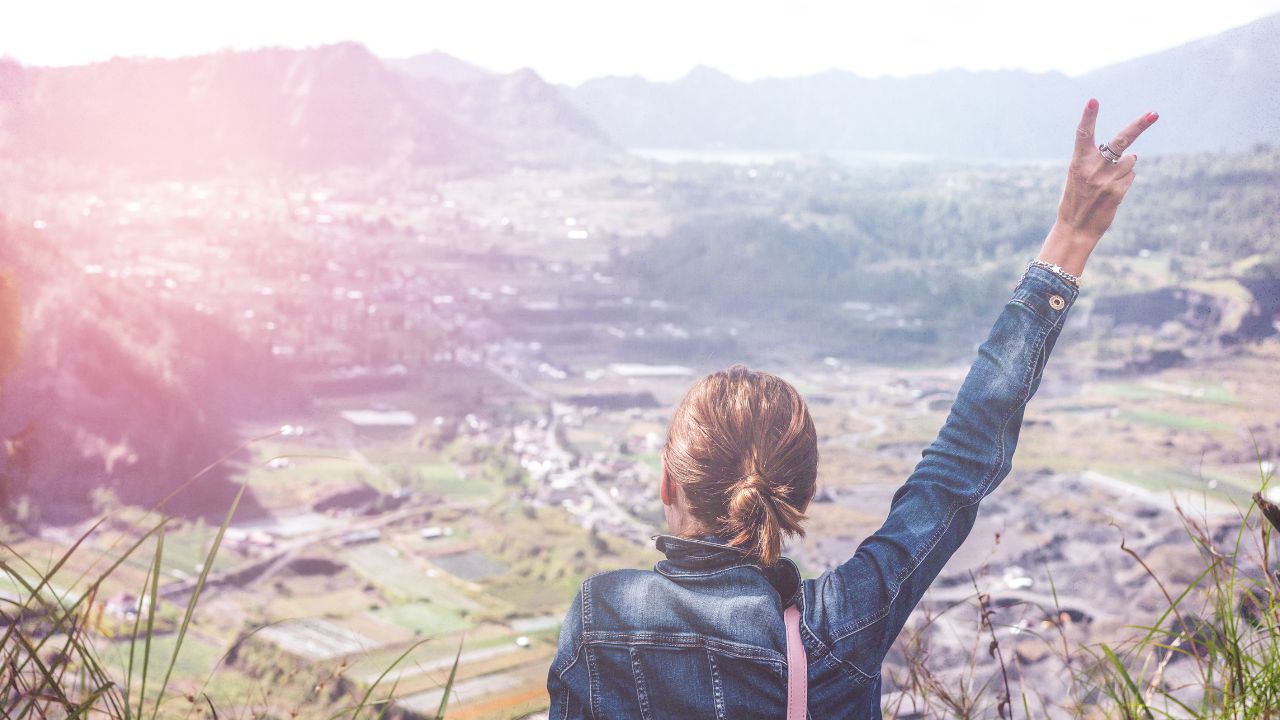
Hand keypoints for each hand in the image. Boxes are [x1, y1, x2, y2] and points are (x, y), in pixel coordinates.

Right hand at [1037, 98, 1157, 276]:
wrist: (1075, 229)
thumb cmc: (1076, 201)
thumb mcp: (1077, 178)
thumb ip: (1099, 163)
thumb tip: (1134, 155)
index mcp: (1077, 162)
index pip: (1083, 134)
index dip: (1088, 117)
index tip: (1093, 100)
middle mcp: (1092, 168)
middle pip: (1120, 141)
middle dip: (1138, 126)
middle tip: (1154, 114)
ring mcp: (1106, 180)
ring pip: (1130, 161)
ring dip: (1124, 168)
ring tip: (1107, 184)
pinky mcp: (1117, 191)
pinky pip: (1130, 176)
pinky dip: (1125, 182)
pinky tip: (1111, 193)